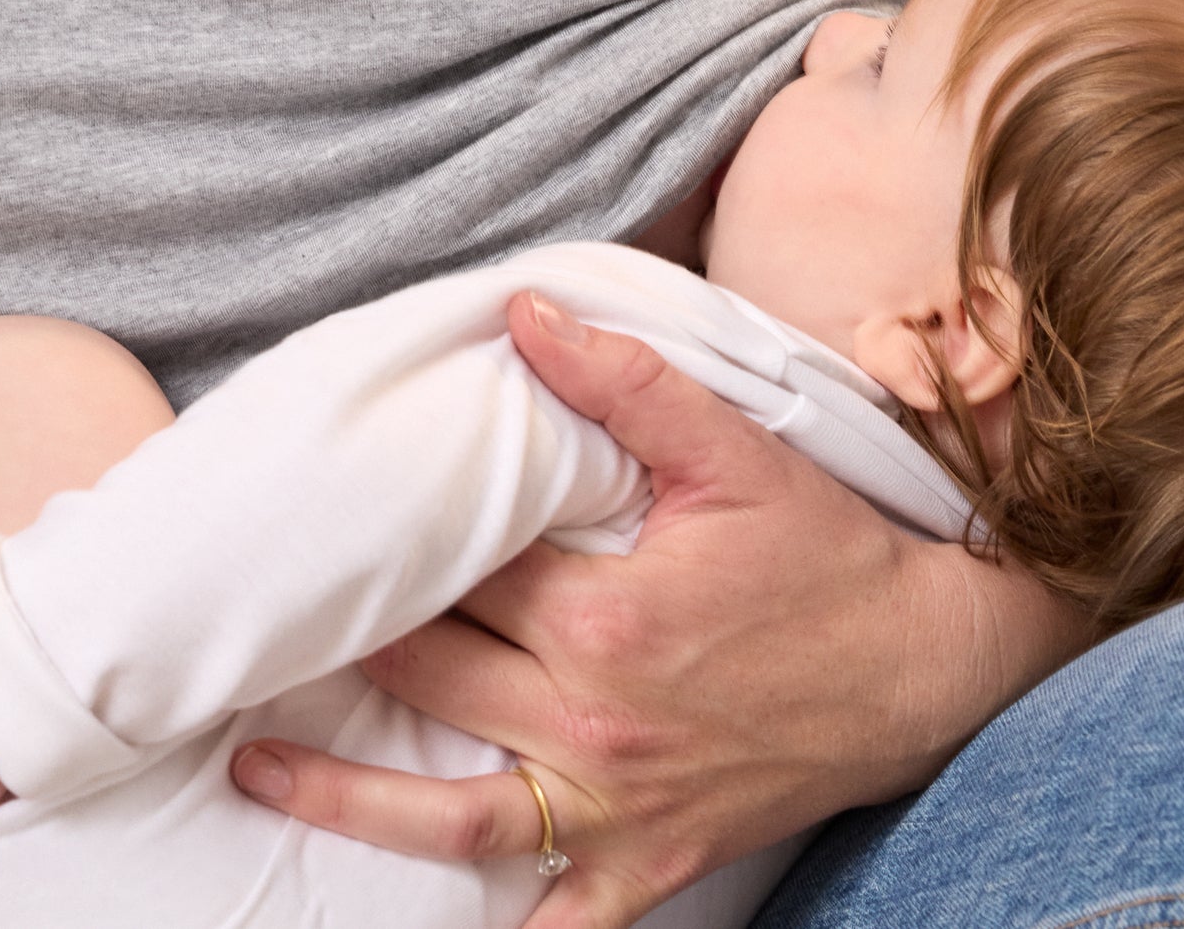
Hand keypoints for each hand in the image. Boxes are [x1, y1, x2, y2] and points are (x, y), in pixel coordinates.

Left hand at [232, 292, 1083, 926]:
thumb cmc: (827, 553)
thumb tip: (524, 316)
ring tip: (258, 766)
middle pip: (438, 677)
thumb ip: (626, 382)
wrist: (924, 661)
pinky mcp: (651, 862)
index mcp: (607, 614)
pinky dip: (502, 927)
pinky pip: (558, 918)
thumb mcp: (736, 451)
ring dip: (349, 795)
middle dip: (355, 641)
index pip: (464, 570)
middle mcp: (595, 720)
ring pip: (455, 817)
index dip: (399, 538)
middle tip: (277, 612)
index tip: (337, 514)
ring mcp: (617, 804)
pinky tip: (425, 923)